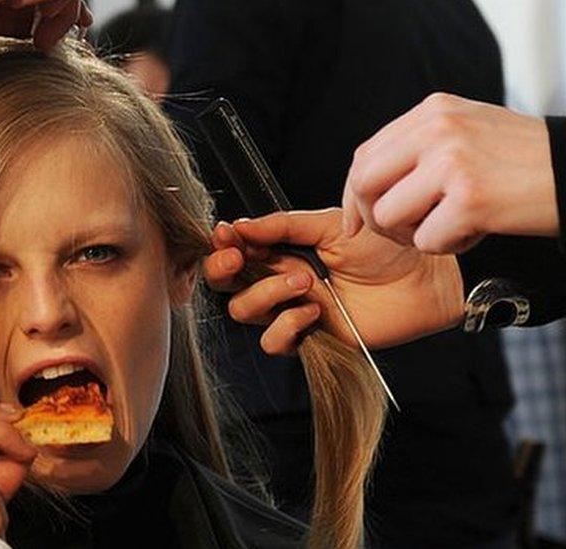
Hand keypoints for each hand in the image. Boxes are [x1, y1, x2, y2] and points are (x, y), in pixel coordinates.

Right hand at [203, 209, 464, 354]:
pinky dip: (286, 324)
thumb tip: (240, 226)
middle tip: (238, 257)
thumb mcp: (328, 224)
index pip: (236, 253)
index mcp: (281, 252)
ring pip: (245, 312)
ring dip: (265, 293)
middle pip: (228, 286)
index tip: (227, 234)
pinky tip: (312, 308)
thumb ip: (282, 227)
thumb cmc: (384, 245)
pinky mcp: (312, 338)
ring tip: (302, 279)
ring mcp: (293, 312)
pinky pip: (276, 342)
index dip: (223, 246)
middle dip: (223, 270)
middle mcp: (280, 283)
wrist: (424, 274)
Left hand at [342, 92, 557, 252]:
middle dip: (374, 218)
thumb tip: (362, 186)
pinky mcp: (470, 198)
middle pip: (364, 185)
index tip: (357, 220)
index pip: (365, 156)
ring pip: (388, 217)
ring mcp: (452, 162)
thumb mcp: (467, 132)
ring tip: (449, 226)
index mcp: (433, 112)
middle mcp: (437, 130)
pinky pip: (427, 241)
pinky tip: (475, 231)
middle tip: (403, 231)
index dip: (355, 195)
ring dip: (414, 235)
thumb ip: (418, 149)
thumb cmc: (525, 161)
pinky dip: (448, 246)